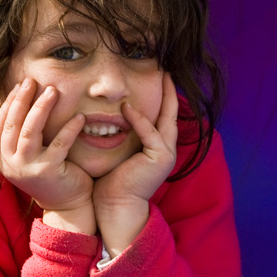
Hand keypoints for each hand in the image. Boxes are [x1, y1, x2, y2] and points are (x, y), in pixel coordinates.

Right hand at [0, 79, 94, 228]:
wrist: (67, 206)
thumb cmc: (52, 175)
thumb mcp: (31, 155)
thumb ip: (22, 135)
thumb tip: (20, 102)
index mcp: (3, 157)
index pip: (0, 124)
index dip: (9, 103)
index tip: (20, 85)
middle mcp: (10, 163)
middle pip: (12, 123)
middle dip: (22, 99)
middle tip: (32, 80)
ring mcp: (27, 168)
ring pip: (30, 131)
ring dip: (41, 108)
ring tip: (53, 91)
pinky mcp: (47, 172)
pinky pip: (59, 144)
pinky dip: (69, 128)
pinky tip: (79, 116)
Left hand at [93, 73, 178, 254]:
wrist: (114, 208)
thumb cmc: (109, 182)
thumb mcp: (115, 152)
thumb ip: (118, 134)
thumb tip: (104, 114)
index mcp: (156, 148)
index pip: (161, 116)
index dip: (161, 96)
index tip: (156, 76)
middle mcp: (165, 149)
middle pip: (171, 113)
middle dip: (169, 90)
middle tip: (166, 68)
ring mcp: (165, 153)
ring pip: (166, 119)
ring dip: (163, 96)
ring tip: (159, 75)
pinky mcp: (160, 158)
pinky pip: (151, 133)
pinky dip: (139, 120)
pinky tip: (127, 107)